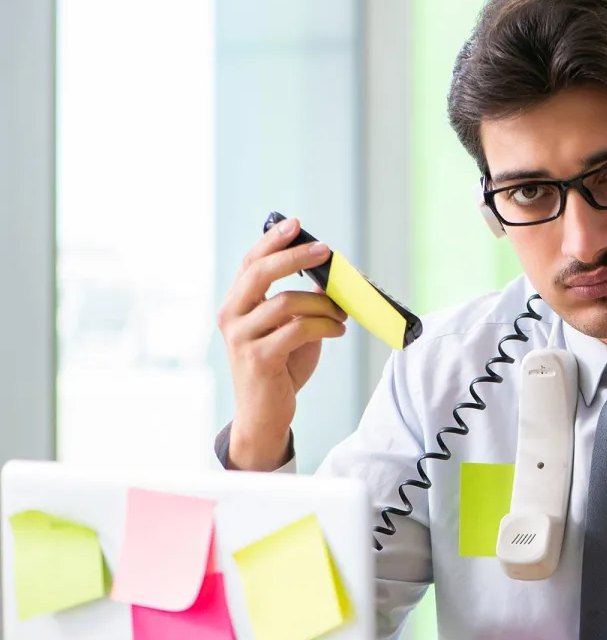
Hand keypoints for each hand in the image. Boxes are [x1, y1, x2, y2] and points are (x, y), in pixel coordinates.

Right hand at [216, 216, 347, 469]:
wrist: (265, 415)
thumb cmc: (279, 368)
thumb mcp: (290, 329)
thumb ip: (302, 303)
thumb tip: (329, 277)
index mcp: (236, 304)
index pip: (250, 263)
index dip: (271, 241)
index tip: (295, 224)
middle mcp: (232, 317)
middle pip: (260, 273)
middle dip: (295, 257)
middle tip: (326, 250)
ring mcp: (241, 338)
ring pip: (287, 303)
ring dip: (323, 304)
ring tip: (341, 313)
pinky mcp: (258, 359)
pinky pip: (298, 330)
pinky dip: (325, 325)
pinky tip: (338, 330)